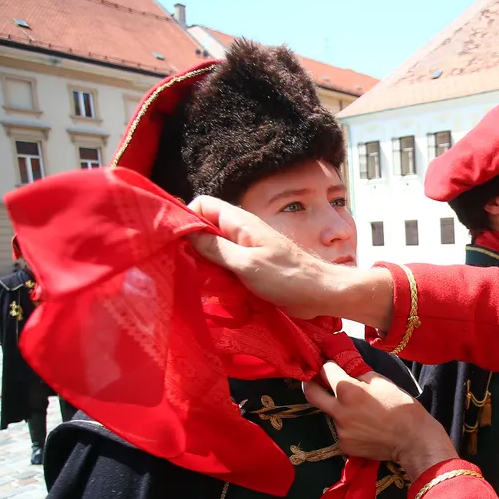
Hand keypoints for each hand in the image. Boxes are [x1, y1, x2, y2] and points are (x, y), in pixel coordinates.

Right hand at [186, 195, 386, 322]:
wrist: (321, 294)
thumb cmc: (288, 278)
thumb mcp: (247, 264)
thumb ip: (216, 248)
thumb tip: (187, 233)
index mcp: (241, 222)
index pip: (203, 204)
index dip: (187, 217)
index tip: (176, 241)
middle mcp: (242, 231)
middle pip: (206, 226)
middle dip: (191, 241)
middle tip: (181, 263)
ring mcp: (248, 248)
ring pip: (215, 247)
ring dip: (204, 260)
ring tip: (195, 277)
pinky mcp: (253, 266)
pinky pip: (227, 263)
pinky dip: (218, 272)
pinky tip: (213, 286)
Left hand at [304, 362, 457, 479]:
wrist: (413, 440)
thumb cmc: (401, 406)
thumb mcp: (382, 382)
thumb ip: (359, 372)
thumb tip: (345, 363)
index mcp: (348, 391)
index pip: (326, 370)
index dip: (329, 365)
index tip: (332, 365)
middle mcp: (339, 411)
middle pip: (311, 393)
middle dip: (311, 383)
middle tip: (317, 381)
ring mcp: (340, 431)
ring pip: (331, 414)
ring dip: (338, 408)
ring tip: (360, 412)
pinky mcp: (344, 446)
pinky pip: (341, 431)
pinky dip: (349, 427)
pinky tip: (365, 428)